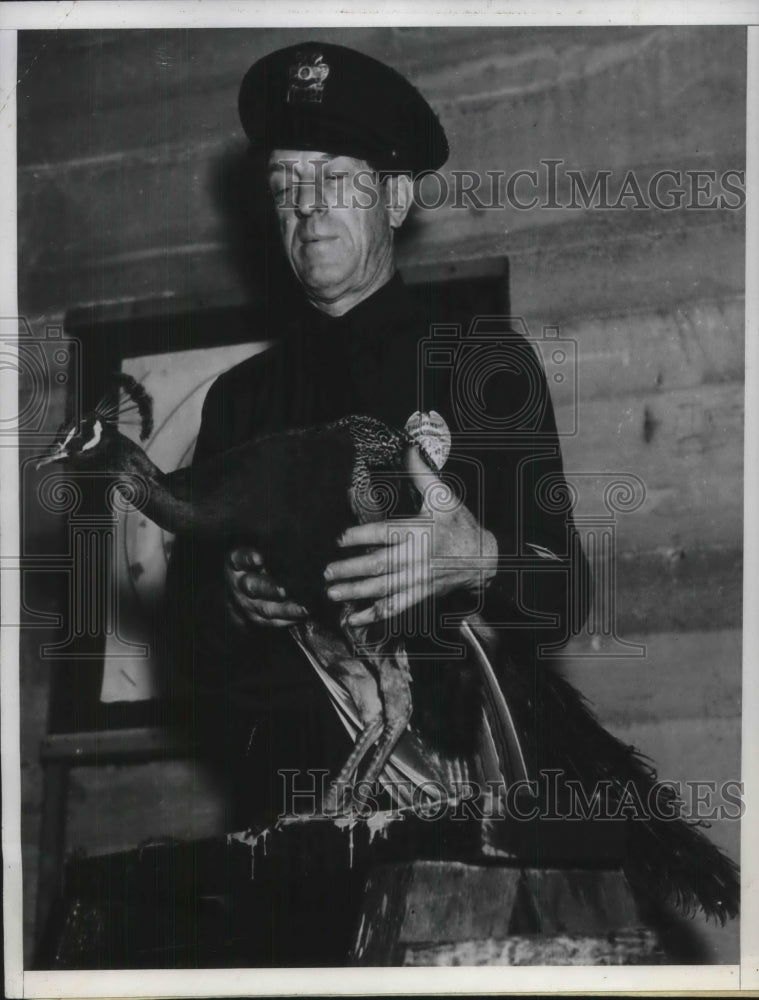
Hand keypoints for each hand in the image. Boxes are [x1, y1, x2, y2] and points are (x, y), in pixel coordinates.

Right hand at [225, 547, 308, 627]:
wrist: (243, 590)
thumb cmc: (260, 560)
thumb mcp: (258, 548)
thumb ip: (271, 545)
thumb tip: (295, 538)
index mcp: (236, 563)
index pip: (239, 559)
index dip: (248, 559)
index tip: (259, 559)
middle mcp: (239, 584)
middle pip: (252, 586)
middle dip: (269, 589)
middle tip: (284, 590)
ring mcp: (247, 604)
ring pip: (265, 608)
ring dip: (286, 609)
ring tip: (305, 608)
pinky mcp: (257, 619)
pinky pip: (274, 622)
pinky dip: (290, 620)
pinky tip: (305, 615)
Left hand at [324, 447, 497, 626]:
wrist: (483, 559)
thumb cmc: (460, 526)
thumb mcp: (444, 497)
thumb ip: (422, 474)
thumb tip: (409, 448)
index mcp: (420, 531)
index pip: (386, 534)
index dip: (361, 536)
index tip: (339, 539)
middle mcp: (417, 558)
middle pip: (380, 566)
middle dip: (351, 570)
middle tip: (327, 571)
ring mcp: (418, 579)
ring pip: (384, 589)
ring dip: (357, 593)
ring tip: (333, 593)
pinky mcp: (420, 595)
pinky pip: (395, 607)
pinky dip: (373, 615)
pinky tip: (354, 619)